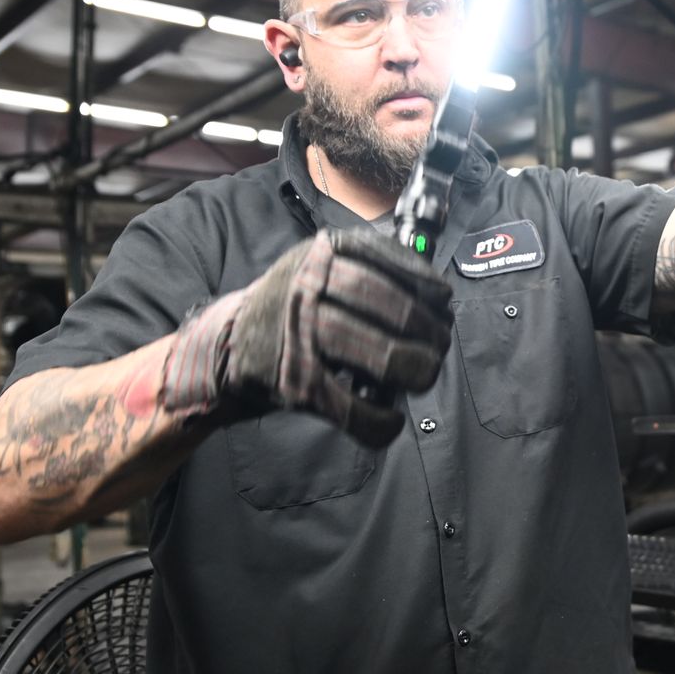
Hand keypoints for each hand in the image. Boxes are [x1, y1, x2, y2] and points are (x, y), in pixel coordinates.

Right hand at [159, 228, 451, 444]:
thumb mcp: (324, 263)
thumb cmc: (298, 304)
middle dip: (431, 333)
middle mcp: (310, 287)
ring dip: (417, 370)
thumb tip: (439, 298)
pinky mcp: (294, 383)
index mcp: (324, 252)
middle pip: (395, 309)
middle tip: (438, 347)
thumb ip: (373, 266)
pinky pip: (352, 409)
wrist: (231, 342)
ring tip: (423, 375)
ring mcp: (301, 335)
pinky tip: (391, 418)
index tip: (444, 305)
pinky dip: (381, 421)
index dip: (430, 287)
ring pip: (381, 356)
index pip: (394, 263)